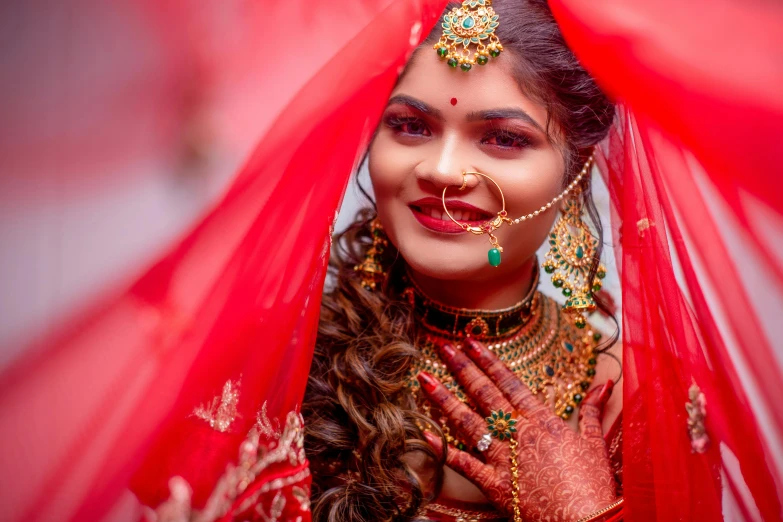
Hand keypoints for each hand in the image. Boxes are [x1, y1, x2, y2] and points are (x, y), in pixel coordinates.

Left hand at [417, 338, 615, 520]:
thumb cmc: (593, 487)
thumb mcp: (595, 443)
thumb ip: (593, 411)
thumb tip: (603, 384)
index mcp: (542, 421)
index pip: (509, 383)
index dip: (488, 361)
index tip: (471, 343)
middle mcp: (518, 433)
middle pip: (484, 394)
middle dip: (462, 369)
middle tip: (443, 348)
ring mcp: (502, 458)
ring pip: (467, 422)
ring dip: (444, 399)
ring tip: (425, 379)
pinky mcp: (493, 484)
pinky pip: (462, 463)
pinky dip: (442, 448)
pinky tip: (423, 432)